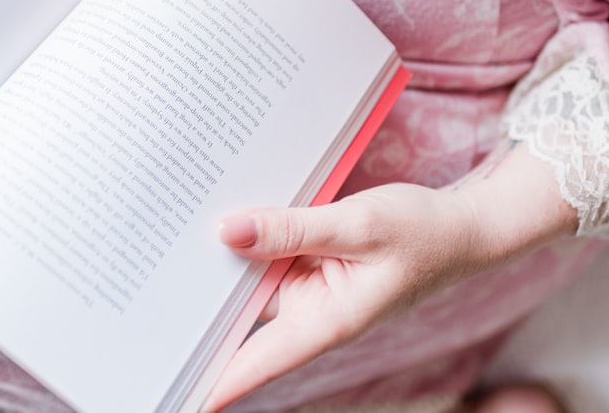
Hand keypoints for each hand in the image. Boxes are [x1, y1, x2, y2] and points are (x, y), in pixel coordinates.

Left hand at [203, 141, 577, 411]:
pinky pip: (270, 258)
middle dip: (199, 310)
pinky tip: (220, 220)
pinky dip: (249, 243)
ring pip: (252, 283)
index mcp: (326, 321)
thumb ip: (292, 229)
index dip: (213, 379)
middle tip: (146, 290)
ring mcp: (310, 289)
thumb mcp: (357, 225)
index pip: (257, 362)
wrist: (462, 227)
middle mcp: (311, 312)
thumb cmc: (423, 234)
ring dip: (221, 267)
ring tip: (168, 245)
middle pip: (243, 320)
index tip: (171, 389)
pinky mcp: (311, 265)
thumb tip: (229, 232)